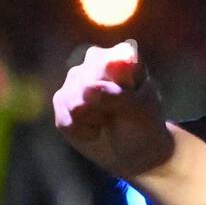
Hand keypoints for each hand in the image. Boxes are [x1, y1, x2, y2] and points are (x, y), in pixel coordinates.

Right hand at [53, 42, 175, 179]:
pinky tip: (94, 130)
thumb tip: (89, 89)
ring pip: (73, 102)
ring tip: (106, 120)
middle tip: (118, 112)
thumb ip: (119, 96)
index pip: (108, 64)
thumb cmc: (143, 125)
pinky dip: (82, 132)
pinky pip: (65, 119)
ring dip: (92, 120)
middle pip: (86, 83)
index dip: (117, 87)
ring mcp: (76, 78)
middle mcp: (95, 60)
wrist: (133, 149)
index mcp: (120, 54)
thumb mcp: (141, 111)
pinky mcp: (62, 100)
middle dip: (102, 106)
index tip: (133, 99)